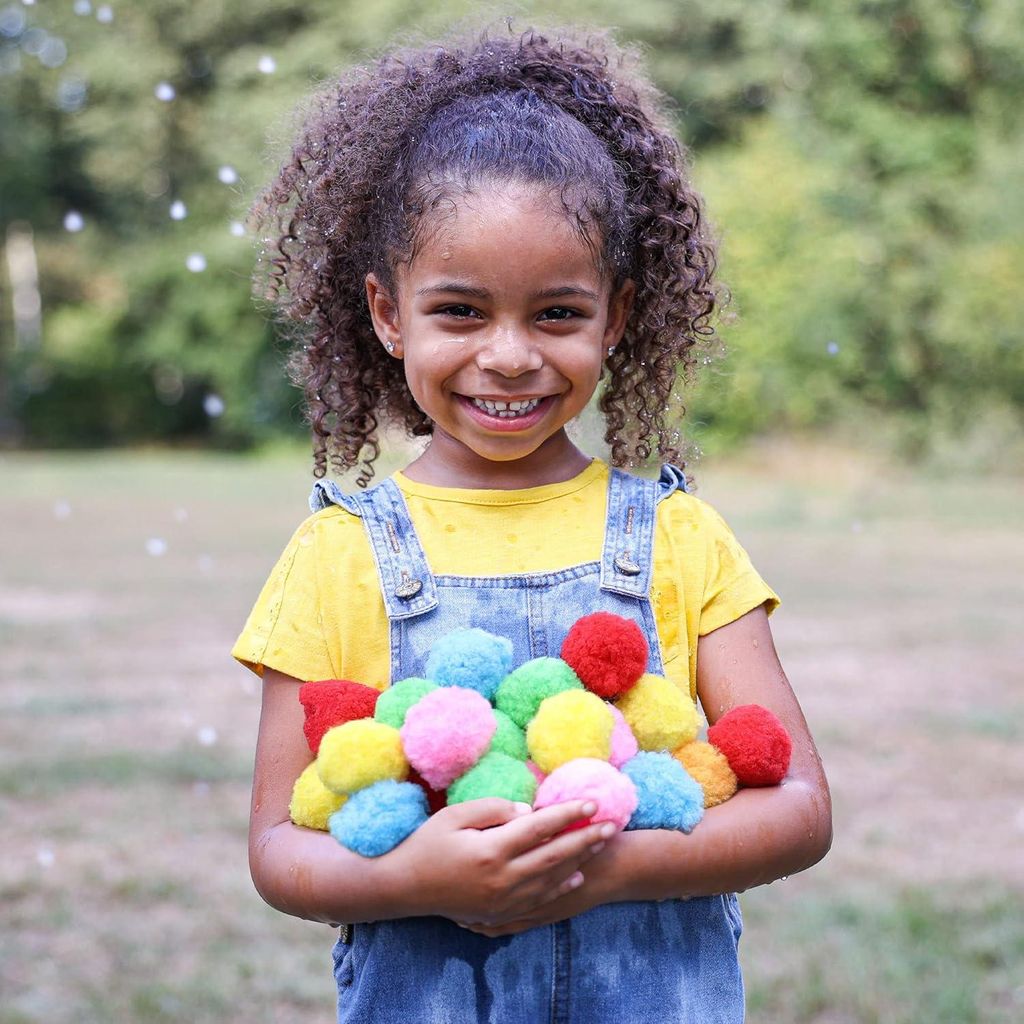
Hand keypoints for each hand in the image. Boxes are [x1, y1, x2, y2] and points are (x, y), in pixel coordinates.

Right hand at [386, 798, 615, 925]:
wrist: (404, 888)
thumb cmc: (427, 843)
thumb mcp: (455, 816)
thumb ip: (494, 810)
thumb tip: (528, 812)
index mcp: (492, 850)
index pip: (540, 828)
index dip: (568, 814)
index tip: (591, 802)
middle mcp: (502, 879)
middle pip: (554, 856)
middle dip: (585, 838)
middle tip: (611, 824)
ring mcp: (502, 900)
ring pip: (551, 879)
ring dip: (579, 861)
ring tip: (601, 845)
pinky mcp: (499, 913)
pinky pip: (538, 900)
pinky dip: (560, 887)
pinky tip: (575, 876)